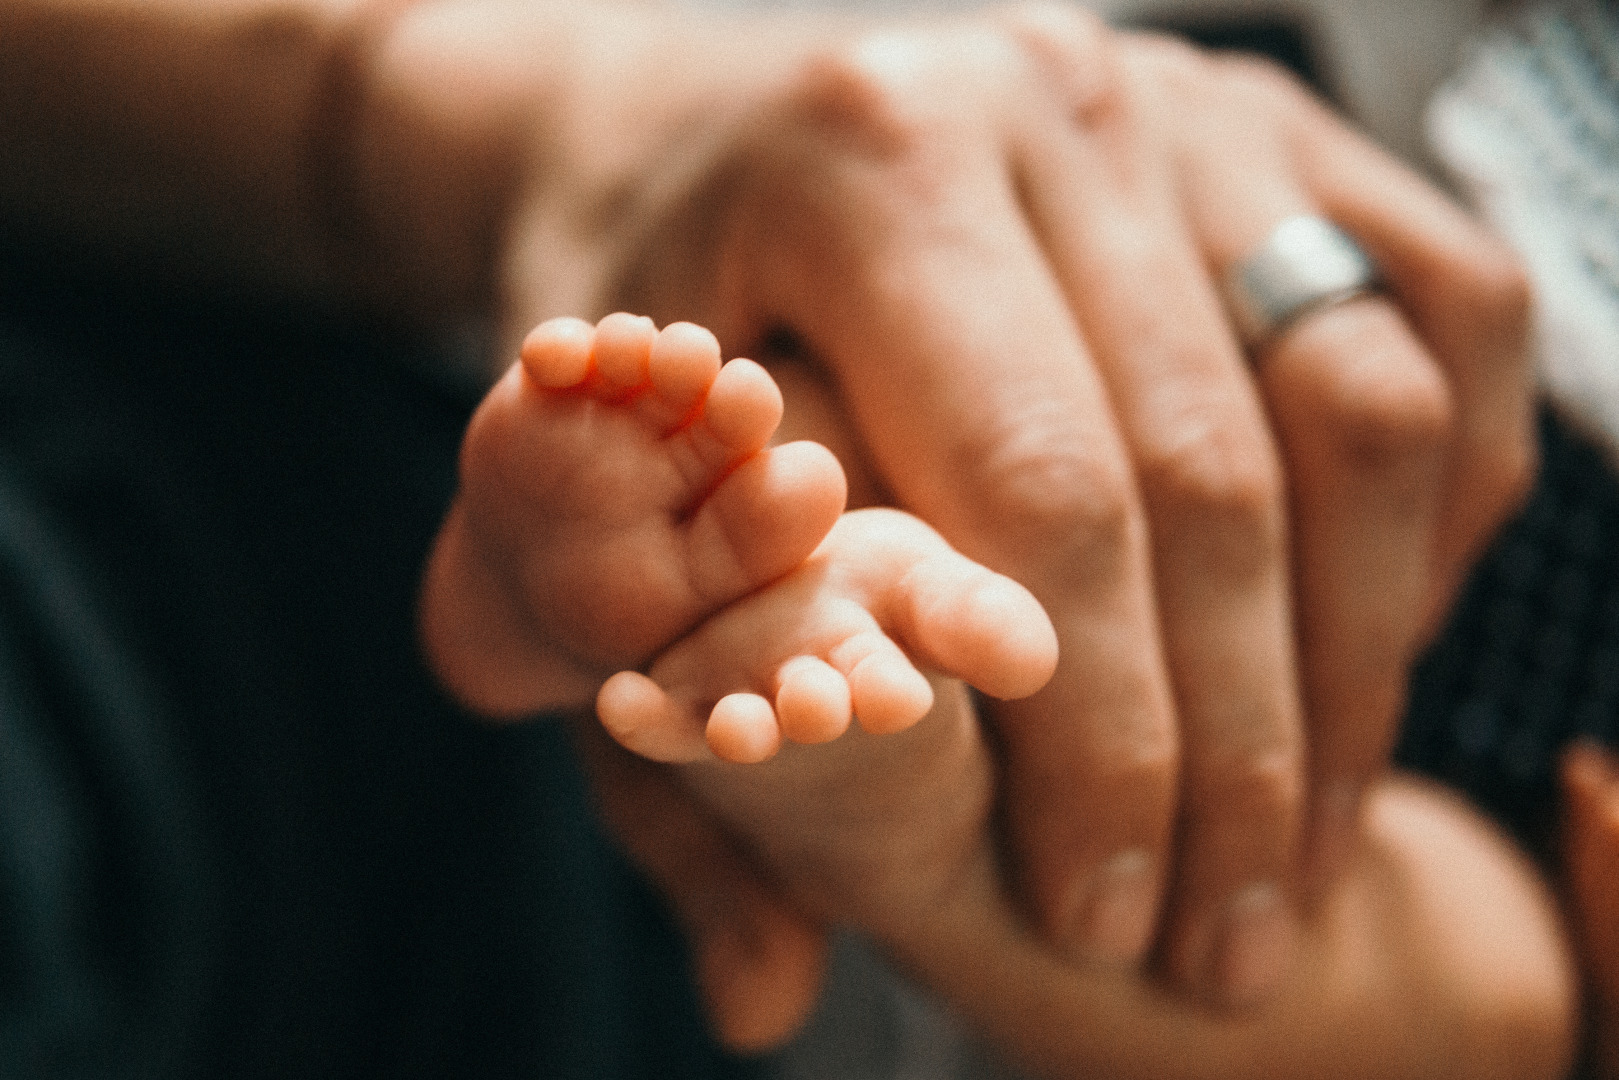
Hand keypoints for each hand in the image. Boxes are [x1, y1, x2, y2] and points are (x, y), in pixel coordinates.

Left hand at [521, 4, 1531, 1007]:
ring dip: (1355, 663)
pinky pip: (1435, 328)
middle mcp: (1048, 101)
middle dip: (1236, 752)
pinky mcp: (1278, 134)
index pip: (1038, 494)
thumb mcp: (588, 527)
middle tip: (1217, 938)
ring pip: (1358, 413)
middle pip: (1212, 473)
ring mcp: (1185, 102)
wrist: (696, 155)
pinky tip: (1360, 655)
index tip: (1103, 913)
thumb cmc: (646, 356)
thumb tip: (758, 1000)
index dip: (1097, 740)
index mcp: (868, 164)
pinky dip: (1432, 511)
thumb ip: (664, 754)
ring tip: (1301, 847)